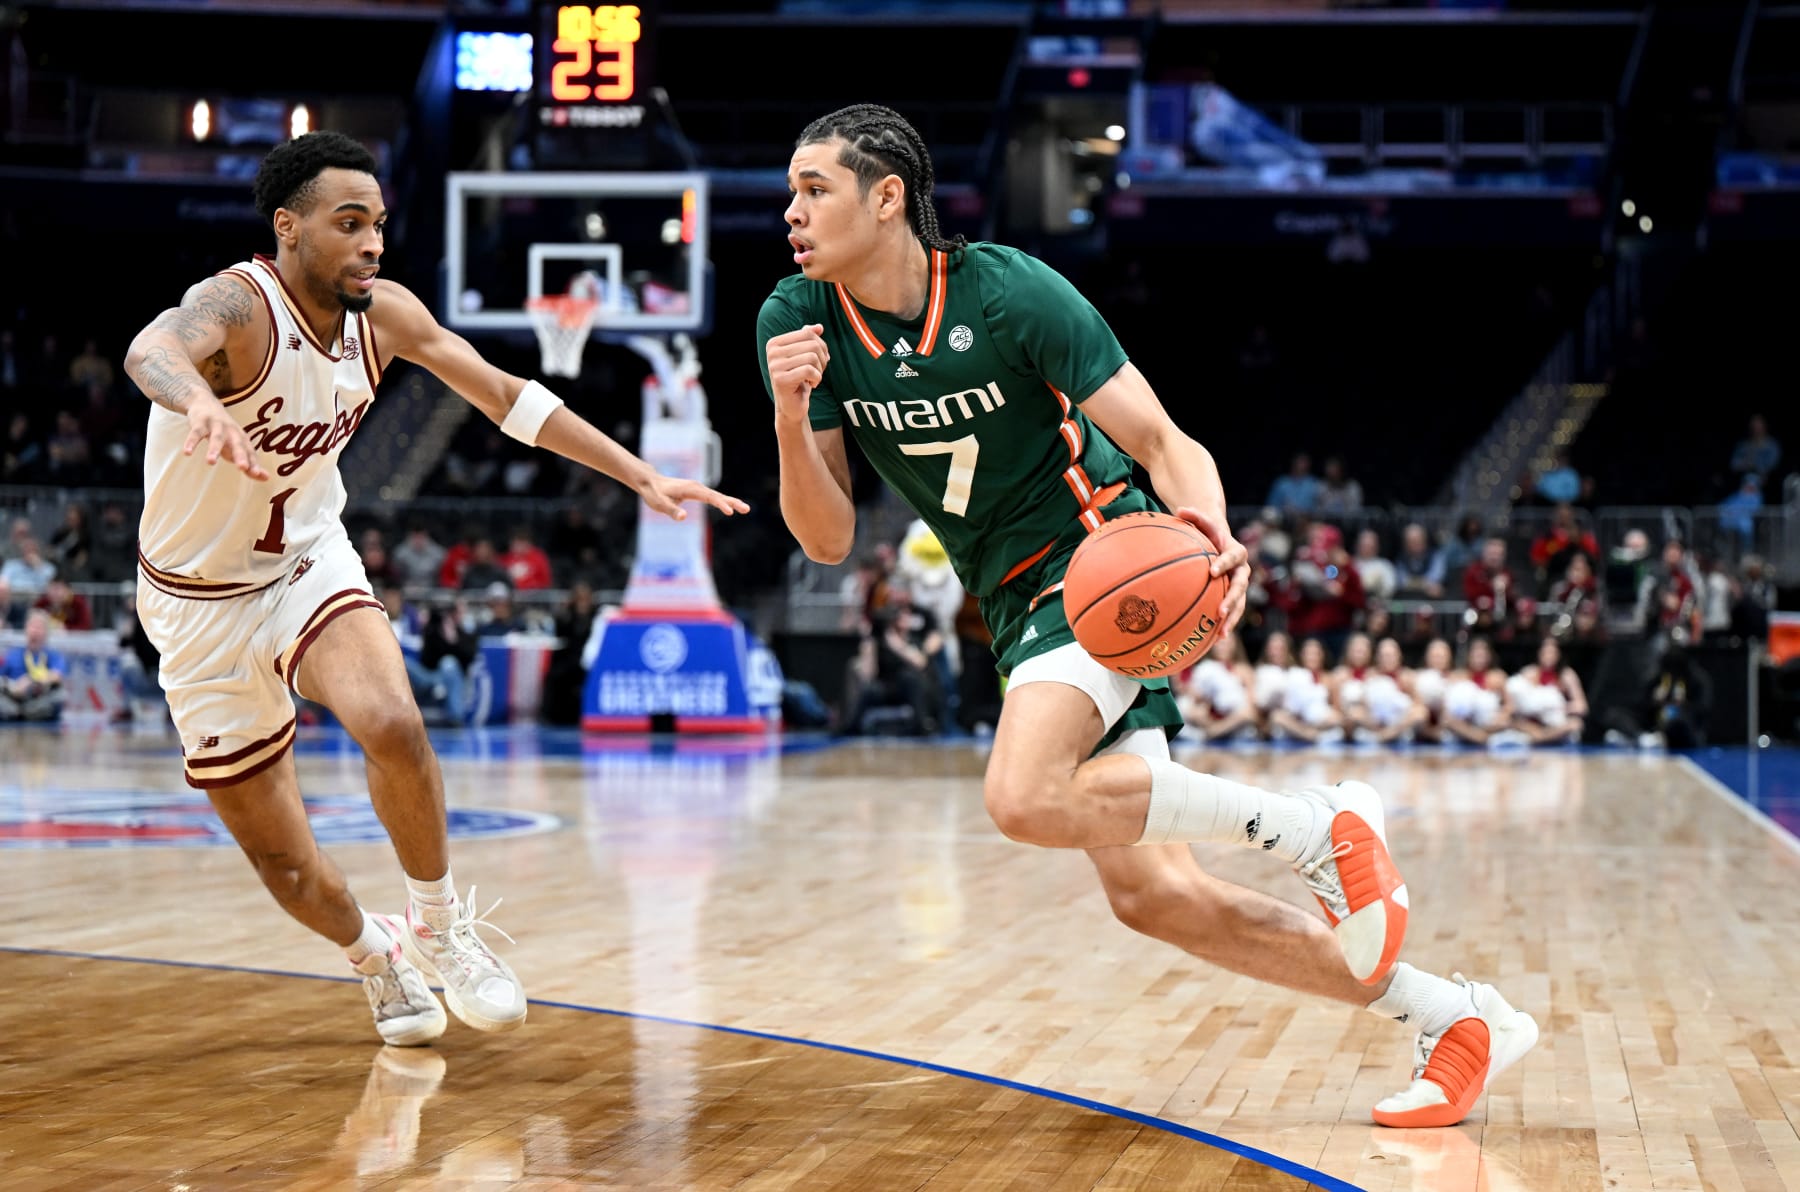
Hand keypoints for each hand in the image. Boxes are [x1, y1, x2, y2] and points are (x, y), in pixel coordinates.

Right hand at [184, 395, 267, 479]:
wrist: (206, 404)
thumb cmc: (225, 432)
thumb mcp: (237, 447)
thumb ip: (249, 464)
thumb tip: (266, 478)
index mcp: (242, 439)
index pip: (250, 453)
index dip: (254, 463)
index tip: (259, 475)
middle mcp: (232, 432)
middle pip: (238, 444)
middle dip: (240, 455)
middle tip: (242, 467)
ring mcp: (216, 425)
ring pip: (216, 438)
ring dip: (214, 449)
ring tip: (210, 462)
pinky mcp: (200, 422)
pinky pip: (196, 433)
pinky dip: (191, 442)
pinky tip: (187, 452)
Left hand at [638, 473, 751, 520]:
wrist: (650, 482)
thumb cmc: (654, 493)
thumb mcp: (659, 504)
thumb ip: (671, 511)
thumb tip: (683, 517)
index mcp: (691, 489)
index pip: (710, 497)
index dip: (720, 504)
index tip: (730, 512)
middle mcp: (697, 487)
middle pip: (718, 495)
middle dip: (733, 502)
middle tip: (747, 509)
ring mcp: (698, 489)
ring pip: (718, 496)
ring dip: (731, 502)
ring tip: (745, 509)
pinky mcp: (697, 492)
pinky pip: (713, 497)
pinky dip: (724, 501)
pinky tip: (731, 507)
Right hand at [766, 324, 829, 422]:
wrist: (791, 405)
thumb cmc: (799, 379)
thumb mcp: (804, 357)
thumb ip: (808, 340)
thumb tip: (819, 327)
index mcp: (775, 343)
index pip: (807, 332)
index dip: (821, 345)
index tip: (820, 359)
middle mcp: (772, 352)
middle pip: (812, 344)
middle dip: (822, 358)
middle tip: (819, 370)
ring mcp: (774, 366)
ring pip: (812, 357)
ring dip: (819, 369)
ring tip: (814, 377)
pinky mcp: (780, 379)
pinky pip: (809, 370)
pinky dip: (816, 378)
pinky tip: (811, 384)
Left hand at [1175, 506, 1250, 640]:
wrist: (1221, 542)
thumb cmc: (1208, 532)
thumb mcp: (1202, 523)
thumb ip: (1194, 516)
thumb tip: (1179, 509)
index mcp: (1236, 551)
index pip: (1233, 557)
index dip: (1224, 563)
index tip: (1212, 572)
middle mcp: (1242, 570)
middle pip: (1240, 586)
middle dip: (1232, 599)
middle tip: (1219, 611)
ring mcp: (1239, 585)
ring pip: (1240, 604)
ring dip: (1231, 618)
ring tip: (1222, 634)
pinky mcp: (1234, 597)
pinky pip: (1232, 612)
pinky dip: (1224, 625)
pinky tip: (1214, 641)